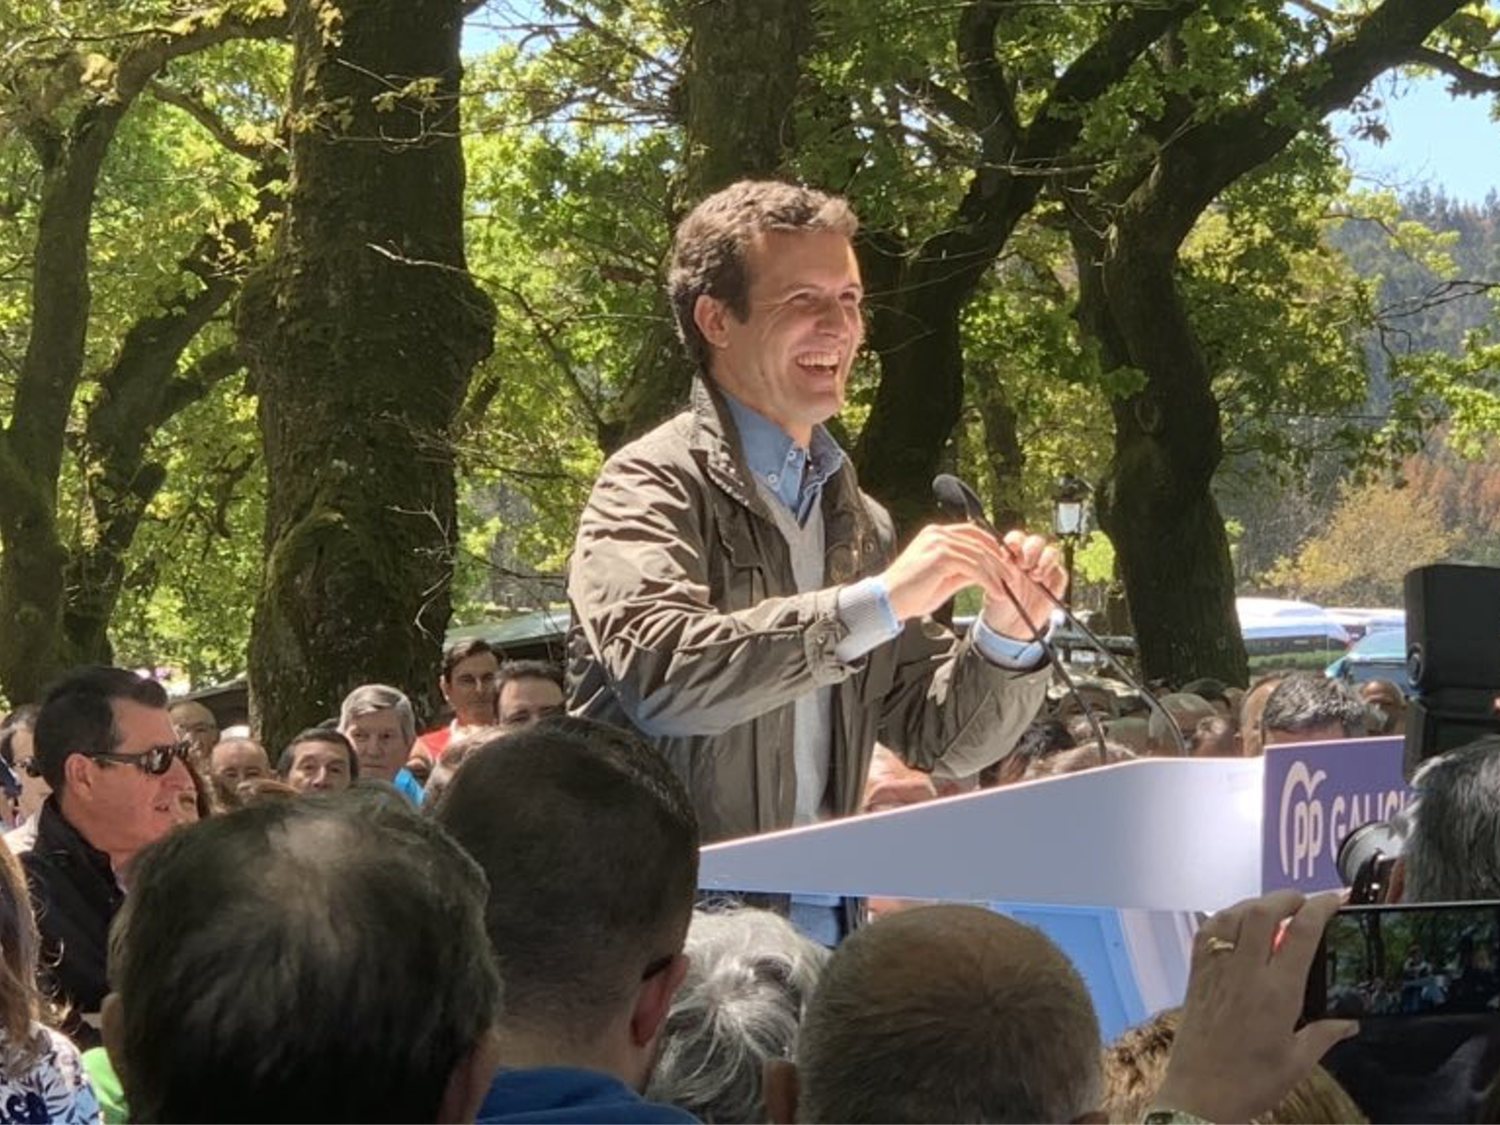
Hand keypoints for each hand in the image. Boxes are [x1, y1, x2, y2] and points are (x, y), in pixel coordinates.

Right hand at [881, 524, 1042, 623]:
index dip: (993, 548)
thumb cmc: (911, 594)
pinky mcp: (941, 556)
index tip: (1006, 566)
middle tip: (1013, 579)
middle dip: (1000, 562)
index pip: (974, 533)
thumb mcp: (944, 579)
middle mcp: (938, 533)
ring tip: (1006, 590)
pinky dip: (989, 581)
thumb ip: (964, 571)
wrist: (887, 601)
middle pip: (980, 542)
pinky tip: (996, 593)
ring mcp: (939, 542)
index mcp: (936, 534)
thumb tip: (988, 573)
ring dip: (997, 575)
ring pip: (980, 555)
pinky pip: (974, 567)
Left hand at [978, 529, 1065, 641]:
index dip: (1016, 541)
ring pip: (1052, 551)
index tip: (1011, 549)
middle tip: (1024, 564)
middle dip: (1031, 549)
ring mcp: (1044, 569)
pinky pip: (1060, 571)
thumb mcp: (994, 584)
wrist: (1009, 626)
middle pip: (1037, 541)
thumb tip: (1002, 555)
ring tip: (1034, 575)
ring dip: (1044, 560)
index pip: (1017, 538)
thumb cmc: (999, 603)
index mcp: (1012, 555)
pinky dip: (1053, 573)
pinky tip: (1042, 583)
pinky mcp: (1056, 581)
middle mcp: (1030, 559)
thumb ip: (999, 568)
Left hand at [1154, 891, 1357, 1122]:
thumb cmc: (1252, 1083)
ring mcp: (1216, 970)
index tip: (1335, 899)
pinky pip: (1207, 932)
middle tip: (1304, 902)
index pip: (1301, 934)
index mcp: (1277, 992)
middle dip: (1287, 898)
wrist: (1198, 1097)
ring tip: (1274, 910)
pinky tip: (1236, 924)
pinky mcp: (1195, 975)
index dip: (1320, 908)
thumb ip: (1324, 1035)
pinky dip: (1224, 917)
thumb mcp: (1298, 1063)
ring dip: (1255, 904)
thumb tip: (1351, 1021)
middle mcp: (1244, 972)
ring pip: (1232, 916)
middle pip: (1263, 912)